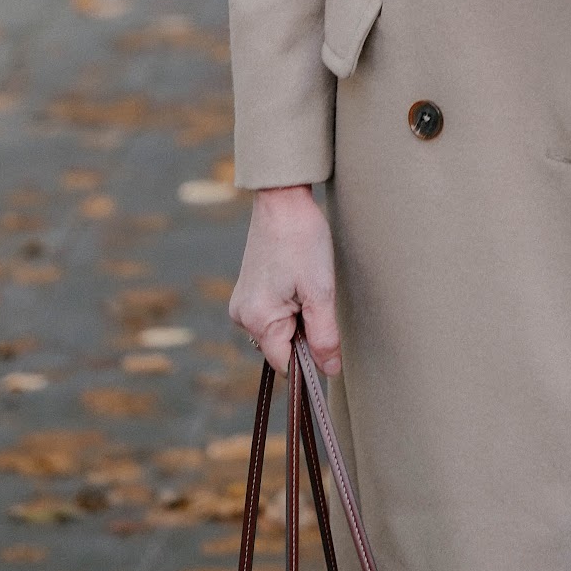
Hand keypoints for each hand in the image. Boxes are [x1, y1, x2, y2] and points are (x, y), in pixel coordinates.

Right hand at [229, 183, 340, 375]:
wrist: (283, 200)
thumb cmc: (303, 242)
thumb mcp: (321, 293)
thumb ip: (324, 337)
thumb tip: (328, 370)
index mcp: (257, 319)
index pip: (285, 364)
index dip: (310, 358)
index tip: (327, 334)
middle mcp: (241, 315)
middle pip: (281, 348)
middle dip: (304, 335)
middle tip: (318, 300)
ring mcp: (242, 302)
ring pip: (278, 331)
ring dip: (298, 319)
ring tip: (307, 287)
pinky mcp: (248, 290)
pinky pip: (272, 314)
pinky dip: (290, 306)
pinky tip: (298, 282)